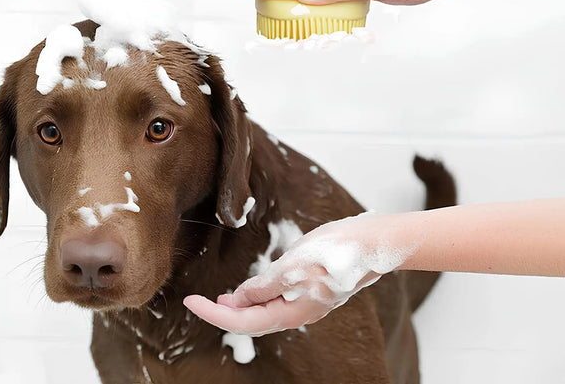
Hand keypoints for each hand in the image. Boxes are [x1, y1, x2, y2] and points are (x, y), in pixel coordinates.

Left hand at [184, 214, 405, 335]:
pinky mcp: (311, 290)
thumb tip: (238, 300)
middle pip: (252, 321)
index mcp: (292, 311)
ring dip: (240, 307)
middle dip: (223, 313)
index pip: (243, 321)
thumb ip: (264, 285)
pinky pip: (277, 301)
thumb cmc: (337, 251)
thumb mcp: (293, 266)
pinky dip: (258, 297)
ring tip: (220, 297)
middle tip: (197, 301)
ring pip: (265, 313)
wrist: (375, 242)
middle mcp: (298, 312)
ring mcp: (306, 303)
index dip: (213, 314)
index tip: (190, 301)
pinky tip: (252, 288)